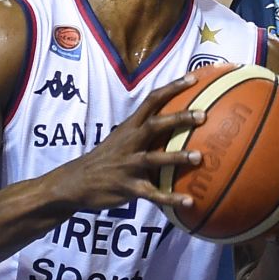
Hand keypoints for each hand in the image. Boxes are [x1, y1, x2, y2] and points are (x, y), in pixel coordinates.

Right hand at [58, 75, 205, 211]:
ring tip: (199, 157)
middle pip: (155, 125)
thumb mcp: (121, 138)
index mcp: (129, 127)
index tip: (193, 78)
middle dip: (179, 118)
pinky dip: (171, 198)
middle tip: (203, 115)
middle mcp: (129, 142)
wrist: (75, 182)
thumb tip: (174, 122)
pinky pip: (153, 194)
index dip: (172, 88)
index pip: (151, 100)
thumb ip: (144, 131)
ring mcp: (128, 165)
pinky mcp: (128, 188)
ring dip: (177, 157)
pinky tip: (190, 201)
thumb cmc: (106, 158)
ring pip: (154, 158)